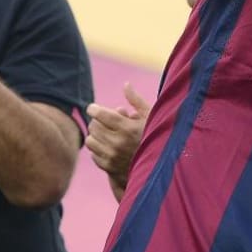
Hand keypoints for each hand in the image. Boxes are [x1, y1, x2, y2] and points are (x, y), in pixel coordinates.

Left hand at [86, 82, 151, 199]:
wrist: (160, 167)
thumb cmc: (157, 137)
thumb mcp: (151, 117)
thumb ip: (136, 100)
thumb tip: (126, 84)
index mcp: (128, 128)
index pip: (100, 114)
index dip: (94, 109)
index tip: (94, 108)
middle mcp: (118, 142)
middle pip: (93, 126)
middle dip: (97, 121)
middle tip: (105, 122)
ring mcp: (112, 156)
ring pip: (90, 140)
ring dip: (96, 135)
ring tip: (106, 134)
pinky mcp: (108, 167)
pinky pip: (93, 153)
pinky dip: (99, 149)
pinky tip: (109, 147)